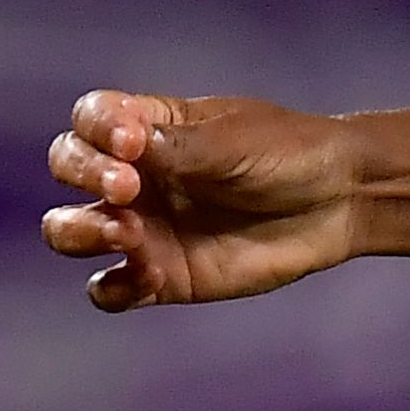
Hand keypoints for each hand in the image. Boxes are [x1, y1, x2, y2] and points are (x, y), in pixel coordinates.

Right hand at [39, 91, 369, 309]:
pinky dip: (115, 287)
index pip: (90, 120)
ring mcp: (143, 226)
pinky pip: (110, 290)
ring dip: (81, 232)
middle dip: (83, 176)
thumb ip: (179, 148)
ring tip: (127, 234)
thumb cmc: (290, 154)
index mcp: (149, 128)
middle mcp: (135, 176)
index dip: (96, 131)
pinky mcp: (162, 275)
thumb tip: (125, 144)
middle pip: (68, 169)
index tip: (131, 143)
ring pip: (68, 231)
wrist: (341, 201)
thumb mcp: (236, 142)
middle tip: (128, 188)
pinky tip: (149, 277)